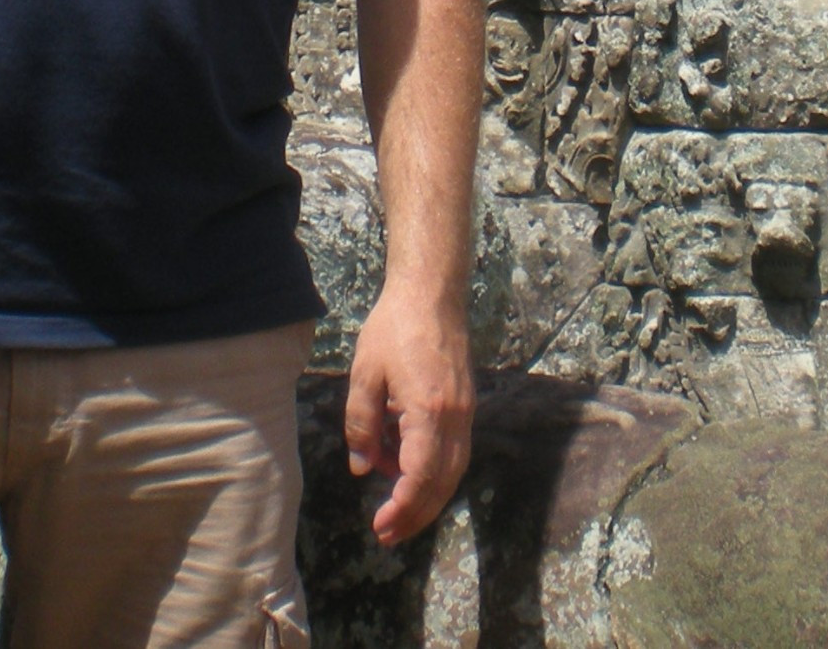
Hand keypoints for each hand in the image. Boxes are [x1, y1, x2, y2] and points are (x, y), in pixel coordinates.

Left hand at [344, 281, 474, 548]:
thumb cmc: (394, 327)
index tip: (380, 525)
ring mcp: (466, 411)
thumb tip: (361, 467)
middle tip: (387, 534)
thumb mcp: (365, 374)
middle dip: (415, 514)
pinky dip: (433, 471)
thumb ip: (361, 423)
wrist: (432, 292)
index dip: (402, 508)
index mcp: (430, 411)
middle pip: (442, 484)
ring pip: (453, 472)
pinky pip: (454, 452)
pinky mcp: (466, 404)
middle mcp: (456, 418)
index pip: (420, 477)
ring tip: (395, 510)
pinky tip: (405, 469)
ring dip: (426, 496)